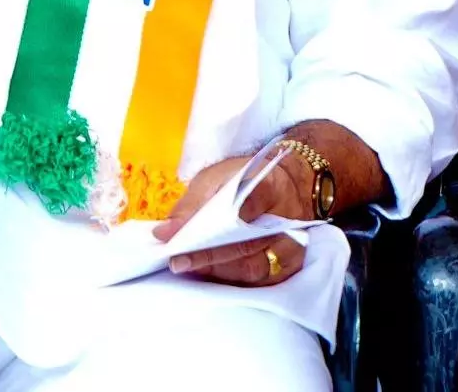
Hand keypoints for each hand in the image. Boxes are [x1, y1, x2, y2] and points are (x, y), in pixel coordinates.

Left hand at [154, 152, 314, 284]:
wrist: (287, 186)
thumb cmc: (246, 180)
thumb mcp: (215, 178)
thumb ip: (193, 205)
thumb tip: (165, 232)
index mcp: (269, 188)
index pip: (238, 210)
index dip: (204, 227)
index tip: (173, 237)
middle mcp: (287, 221)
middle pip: (245, 246)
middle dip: (205, 256)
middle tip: (176, 261)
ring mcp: (292, 247)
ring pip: (253, 269)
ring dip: (217, 271)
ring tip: (189, 266)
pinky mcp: (291, 266)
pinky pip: (260, 280)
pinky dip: (232, 278)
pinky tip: (210, 272)